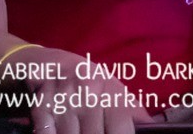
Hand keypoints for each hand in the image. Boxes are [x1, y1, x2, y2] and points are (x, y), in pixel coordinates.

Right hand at [0, 45, 157, 133]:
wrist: (52, 65)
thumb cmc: (90, 80)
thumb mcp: (114, 87)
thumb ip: (131, 108)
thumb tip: (151, 126)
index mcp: (109, 89)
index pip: (120, 124)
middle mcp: (87, 95)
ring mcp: (62, 102)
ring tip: (81, 132)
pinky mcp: (41, 109)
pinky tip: (60, 133)